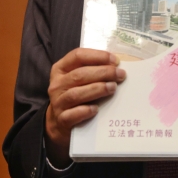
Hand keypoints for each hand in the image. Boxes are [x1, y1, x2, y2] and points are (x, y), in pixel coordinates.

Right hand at [44, 48, 125, 166]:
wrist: (60, 121)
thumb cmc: (74, 94)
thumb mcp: (78, 79)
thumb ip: (92, 69)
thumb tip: (116, 65)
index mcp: (60, 69)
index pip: (77, 56)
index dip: (98, 56)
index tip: (115, 60)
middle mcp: (57, 84)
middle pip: (79, 74)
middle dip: (103, 72)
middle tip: (120, 74)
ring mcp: (58, 103)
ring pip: (76, 94)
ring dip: (97, 89)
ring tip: (113, 87)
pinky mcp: (62, 119)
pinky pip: (73, 114)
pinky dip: (86, 111)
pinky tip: (97, 109)